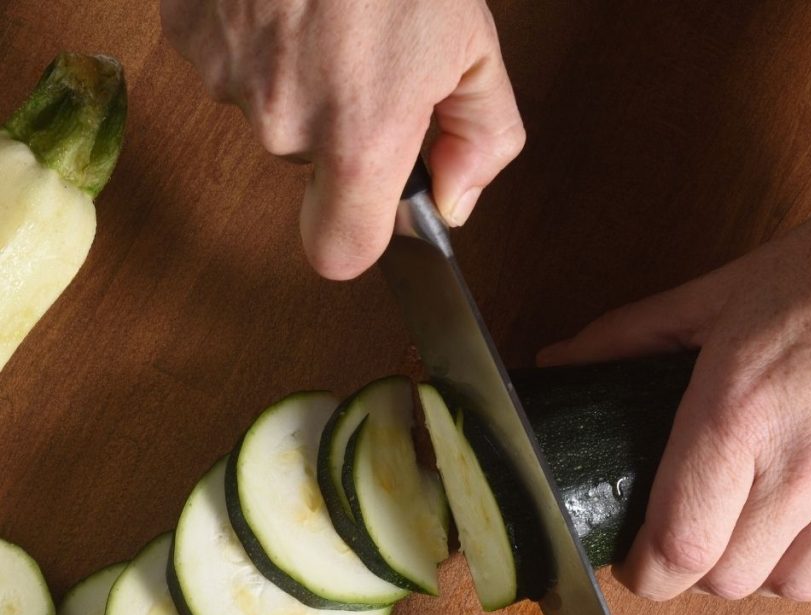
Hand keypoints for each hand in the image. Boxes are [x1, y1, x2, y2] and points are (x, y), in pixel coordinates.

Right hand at [161, 0, 523, 277]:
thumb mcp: (474, 45)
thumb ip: (479, 141)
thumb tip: (454, 202)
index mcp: (361, 135)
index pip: (339, 252)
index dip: (356, 237)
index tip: (372, 209)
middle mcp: (285, 122)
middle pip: (310, 171)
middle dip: (341, 130)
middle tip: (369, 58)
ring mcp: (229, 78)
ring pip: (270, 113)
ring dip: (300, 81)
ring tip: (328, 14)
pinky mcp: (189, 35)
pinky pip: (230, 66)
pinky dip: (257, 42)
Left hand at [540, 77, 810, 601]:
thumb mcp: (714, 295)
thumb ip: (626, 338)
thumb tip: (558, 362)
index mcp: (736, 413)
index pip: (679, 546)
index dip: (646, 574)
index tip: (638, 565)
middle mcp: (803, 461)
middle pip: (729, 580)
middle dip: (696, 568)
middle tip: (693, 533)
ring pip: (795, 587)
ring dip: (763, 570)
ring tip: (757, 528)